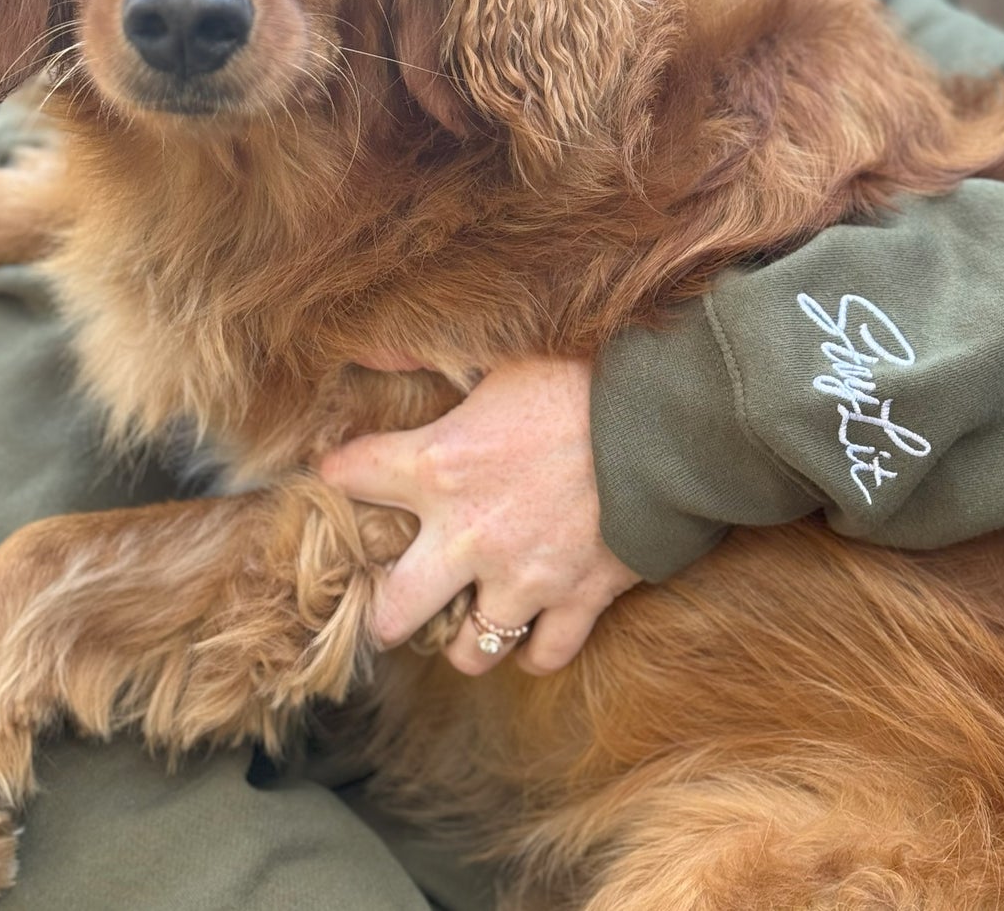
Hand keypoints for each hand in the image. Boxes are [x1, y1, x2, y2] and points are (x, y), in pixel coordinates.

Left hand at [319, 357, 640, 674]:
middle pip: (394, 611)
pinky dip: (536, 649)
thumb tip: (370, 347)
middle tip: (391, 602)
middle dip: (384, 613)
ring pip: (471, 650)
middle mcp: (467, 535)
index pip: (351, 475)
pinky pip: (546, 655)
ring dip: (464, 639)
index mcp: (437, 465)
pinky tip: (531, 631)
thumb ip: (431, 359)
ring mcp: (524, 577)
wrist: (667, 418)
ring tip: (466, 619)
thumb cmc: (582, 376)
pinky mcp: (578, 598)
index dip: (336, 473)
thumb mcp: (500, 356)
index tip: (337, 473)